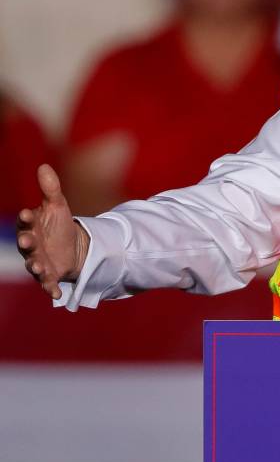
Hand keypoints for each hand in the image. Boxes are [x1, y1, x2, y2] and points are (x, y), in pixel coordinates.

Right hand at [16, 164, 89, 299]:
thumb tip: (44, 166)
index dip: (25, 218)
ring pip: (33, 264)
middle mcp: (30, 245)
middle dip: (25, 242)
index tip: (27, 213)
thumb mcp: (58, 205)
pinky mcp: (49, 275)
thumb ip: (51, 189)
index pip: (25, 221)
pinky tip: (56, 295)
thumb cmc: (59, 224)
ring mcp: (38, 261)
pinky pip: (48, 283)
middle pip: (26, 244)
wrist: (72, 246)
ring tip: (37, 267)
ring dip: (34, 266)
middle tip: (26, 240)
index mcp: (30, 227)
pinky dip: (51, 289)